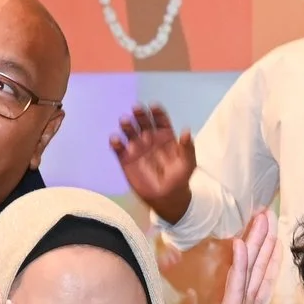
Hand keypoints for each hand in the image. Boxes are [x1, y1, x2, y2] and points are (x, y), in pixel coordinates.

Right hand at [110, 105, 196, 222]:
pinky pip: (119, 149)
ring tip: (124, 121)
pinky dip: (116, 143)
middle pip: (143, 122)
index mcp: (165, 136)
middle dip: (140, 115)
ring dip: (126, 126)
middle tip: (136, 108)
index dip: (157, 113)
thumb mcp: (188, 163)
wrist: (167, 197)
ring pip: (130, 133)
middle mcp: (149, 138)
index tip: (154, 106)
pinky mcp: (126, 159)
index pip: (160, 120)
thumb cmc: (180, 178)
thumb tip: (187, 131)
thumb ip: (188, 148)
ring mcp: (137, 148)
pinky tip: (115, 139)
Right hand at [175, 208, 303, 303]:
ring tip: (259, 219)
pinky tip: (242, 246)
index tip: (275, 237)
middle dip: (261, 242)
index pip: (263, 282)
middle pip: (254, 269)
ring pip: (244, 272)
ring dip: (252, 245)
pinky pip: (234, 288)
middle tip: (267, 214)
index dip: (269, 259)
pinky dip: (239, 267)